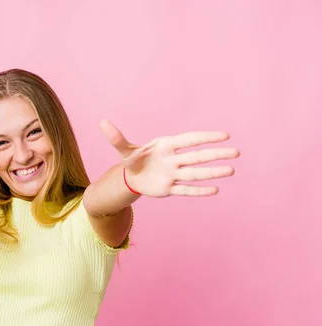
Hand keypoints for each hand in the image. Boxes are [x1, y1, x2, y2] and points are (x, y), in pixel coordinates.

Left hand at [100, 120, 239, 196]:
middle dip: (215, 154)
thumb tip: (102, 122)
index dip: (205, 137)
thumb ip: (116, 138)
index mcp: (166, 146)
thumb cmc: (133, 160)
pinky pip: (186, 190)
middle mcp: (174, 160)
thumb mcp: (124, 150)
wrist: (131, 178)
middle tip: (236, 152)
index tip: (225, 136)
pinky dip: (198, 191)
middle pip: (197, 157)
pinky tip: (215, 190)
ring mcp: (173, 175)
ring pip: (195, 174)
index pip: (189, 140)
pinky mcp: (169, 189)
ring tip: (231, 170)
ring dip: (212, 173)